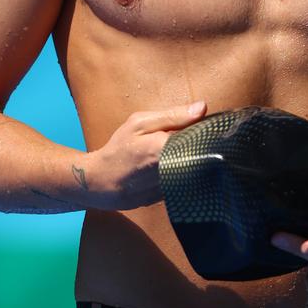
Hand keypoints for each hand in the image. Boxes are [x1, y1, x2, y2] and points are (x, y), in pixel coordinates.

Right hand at [84, 100, 206, 209]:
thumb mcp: (139, 123)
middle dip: (200, 147)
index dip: (206, 133)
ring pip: (196, 171)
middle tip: (193, 139)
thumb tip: (202, 107)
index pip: (201, 139)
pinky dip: (185, 173)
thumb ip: (172, 116)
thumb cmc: (119, 148)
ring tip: (182, 153)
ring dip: (194, 161)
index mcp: (164, 149)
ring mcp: (171, 189)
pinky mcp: (170, 199)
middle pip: (201, 157)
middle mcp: (171, 172)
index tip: (207, 127)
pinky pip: (186, 182)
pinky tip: (176, 168)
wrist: (99, 182)